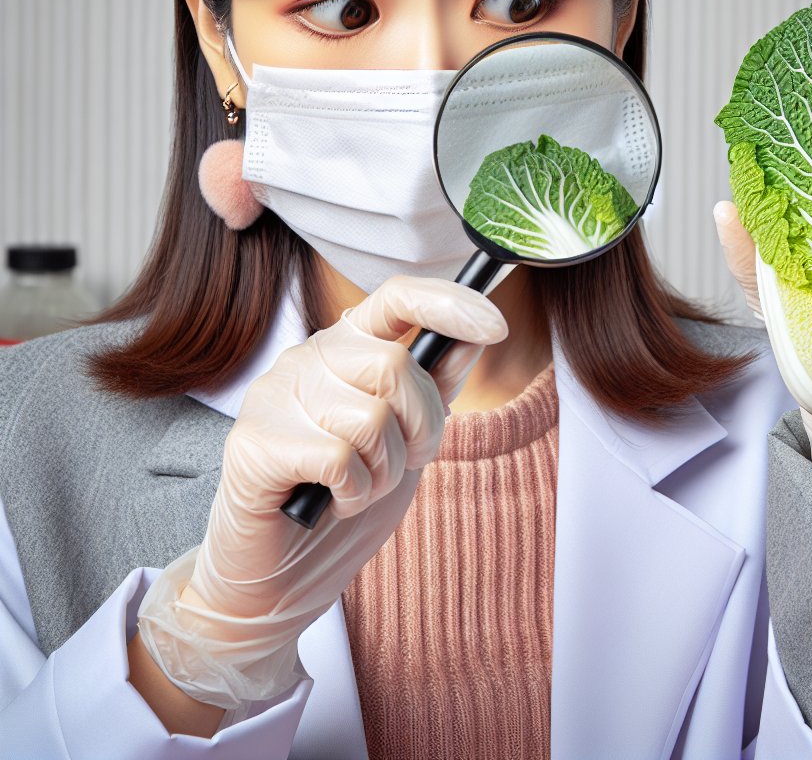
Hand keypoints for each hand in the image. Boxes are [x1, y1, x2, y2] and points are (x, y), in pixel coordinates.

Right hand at [136, 275, 507, 709]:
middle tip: (403, 463)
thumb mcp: (409, 439)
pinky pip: (340, 458)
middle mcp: (308, 357)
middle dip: (422, 428)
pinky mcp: (254, 441)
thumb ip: (435, 387)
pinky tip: (331, 501)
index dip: (451, 303)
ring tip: (357, 487)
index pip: (398, 296)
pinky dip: (353, 493)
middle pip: (395, 366)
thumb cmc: (347, 498)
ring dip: (384, 472)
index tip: (496, 326)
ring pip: (370, 418)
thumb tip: (473, 337)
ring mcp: (275, 394)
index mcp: (347, 346)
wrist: (281, 576)